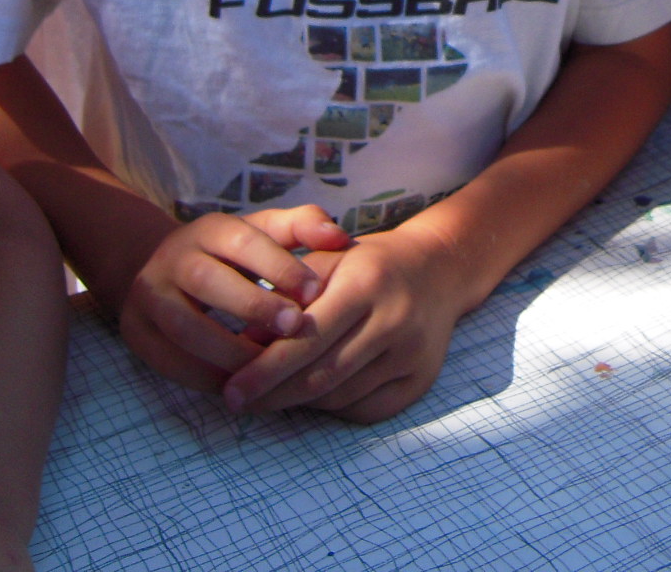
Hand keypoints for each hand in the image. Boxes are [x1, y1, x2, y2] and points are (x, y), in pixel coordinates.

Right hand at [120, 203, 348, 394]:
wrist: (163, 267)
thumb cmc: (233, 254)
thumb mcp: (264, 232)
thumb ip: (303, 228)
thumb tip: (341, 235)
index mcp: (210, 230)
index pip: (244, 242)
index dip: (280, 267)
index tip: (315, 293)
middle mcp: (173, 259)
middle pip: (208, 283)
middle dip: (254, 308)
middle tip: (295, 329)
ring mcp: (149, 296)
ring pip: (184, 327)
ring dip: (230, 351)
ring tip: (270, 366)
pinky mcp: (136, 332)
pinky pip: (168, 360)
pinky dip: (205, 375)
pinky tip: (240, 383)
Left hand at [219, 219, 464, 422]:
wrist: (439, 269)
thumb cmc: (369, 264)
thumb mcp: (327, 261)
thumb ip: (285, 297)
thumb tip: (242, 343)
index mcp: (366, 284)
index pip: (307, 339)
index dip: (265, 370)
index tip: (231, 391)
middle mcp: (394, 320)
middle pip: (322, 375)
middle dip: (273, 394)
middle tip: (238, 402)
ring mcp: (412, 353)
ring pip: (341, 396)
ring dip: (299, 401)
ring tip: (270, 394)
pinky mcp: (421, 379)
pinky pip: (365, 408)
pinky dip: (333, 406)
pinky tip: (314, 394)